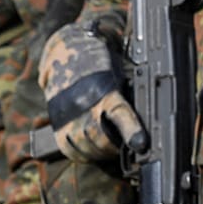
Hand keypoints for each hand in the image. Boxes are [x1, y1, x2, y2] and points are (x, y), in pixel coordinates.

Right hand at [40, 24, 141, 162]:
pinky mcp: (57, 118)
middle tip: (122, 148)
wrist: (66, 49)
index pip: (119, 112)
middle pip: (97, 137)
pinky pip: (65, 145)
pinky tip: (88, 152)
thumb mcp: (118, 73)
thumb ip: (128, 95)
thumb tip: (145, 119)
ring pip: (81, 144)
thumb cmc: (99, 62)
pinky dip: (79, 153)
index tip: (141, 144)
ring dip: (96, 153)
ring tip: (106, 150)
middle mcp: (83, 101)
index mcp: (104, 88)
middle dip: (111, 148)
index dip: (131, 130)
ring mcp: (67, 111)